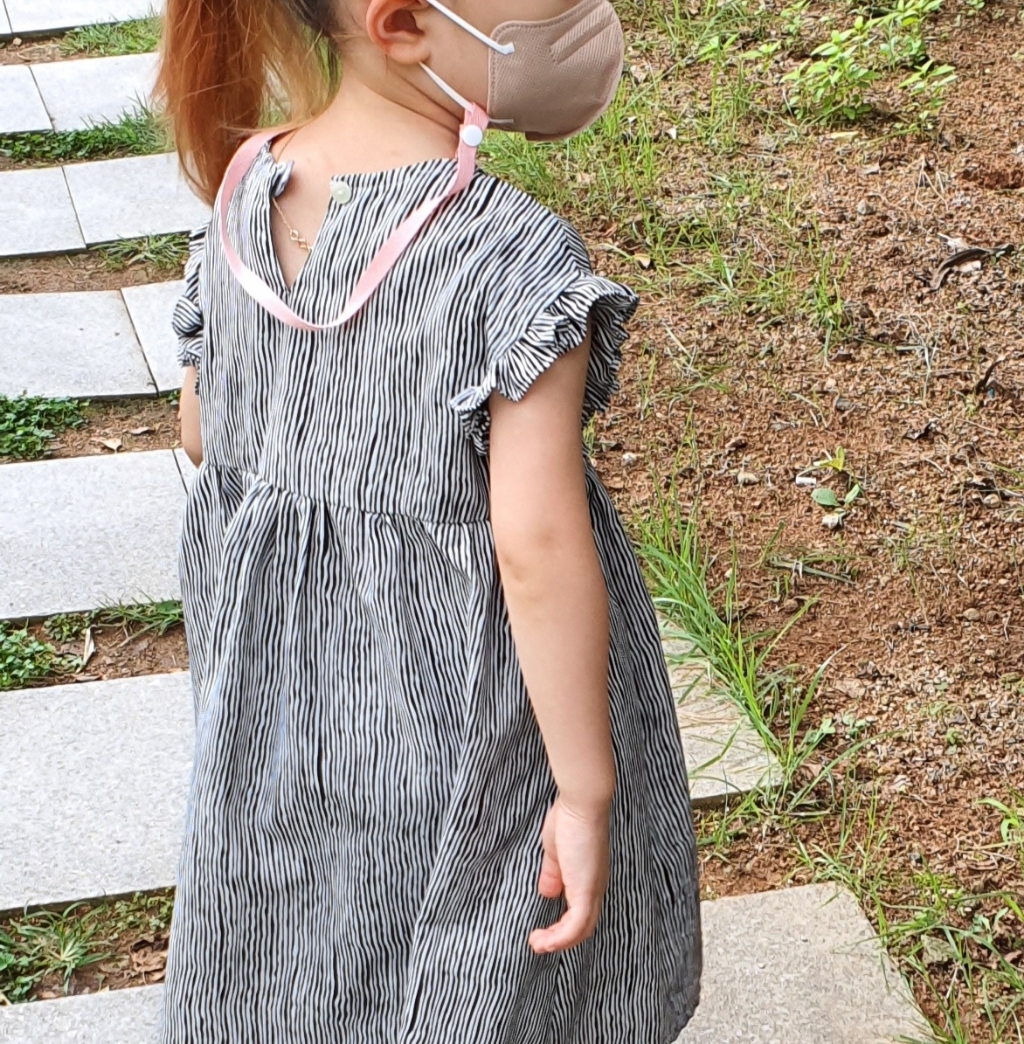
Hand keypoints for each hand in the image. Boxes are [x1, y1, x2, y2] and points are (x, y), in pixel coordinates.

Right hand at [528, 797, 609, 954]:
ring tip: (536, 945)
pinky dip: (559, 938)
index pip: (582, 911)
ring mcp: (593, 889)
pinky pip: (575, 925)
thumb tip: (547, 892)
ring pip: (581, 930)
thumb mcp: (556, 851)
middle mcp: (595, 886)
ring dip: (557, 943)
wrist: (582, 802)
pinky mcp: (586, 890)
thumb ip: (553, 872)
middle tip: (538, 943)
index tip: (543, 930)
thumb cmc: (570, 816)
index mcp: (589, 876)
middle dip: (560, 939)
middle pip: (584, 926)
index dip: (564, 925)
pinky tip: (542, 940)